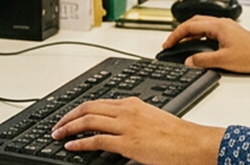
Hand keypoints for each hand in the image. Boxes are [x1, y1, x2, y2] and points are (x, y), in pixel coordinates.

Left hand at [50, 97, 223, 164]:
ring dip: (69, 127)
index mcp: (132, 103)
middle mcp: (127, 111)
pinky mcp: (127, 143)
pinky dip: (80, 143)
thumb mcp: (151, 119)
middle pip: (88, 107)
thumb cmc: (178, 135)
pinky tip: (71, 146)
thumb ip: (133, 121)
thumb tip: (117, 131)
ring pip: (88, 121)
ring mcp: (126, 126)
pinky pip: (96, 140)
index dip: (79, 109)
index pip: (98, 102)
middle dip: (68, 116)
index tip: (70, 116)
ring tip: (58, 134)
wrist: (192, 143)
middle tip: (57, 125)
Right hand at [164, 16, 249, 72]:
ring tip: (180, 45)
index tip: (167, 44)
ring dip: (189, 34)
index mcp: (218, 26)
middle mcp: (222, 23)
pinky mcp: (230, 34)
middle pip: (194, 22)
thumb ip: (203, 60)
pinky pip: (209, 31)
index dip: (175, 35)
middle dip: (180, 32)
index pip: (190, 26)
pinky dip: (199, 37)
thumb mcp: (223, 60)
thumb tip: (189, 61)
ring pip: (201, 26)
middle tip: (170, 43)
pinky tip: (197, 46)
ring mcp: (226, 28)